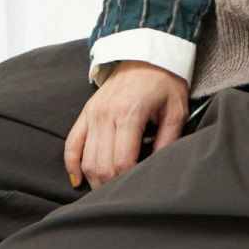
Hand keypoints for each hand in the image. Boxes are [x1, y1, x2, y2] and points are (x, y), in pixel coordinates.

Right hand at [64, 60, 188, 190]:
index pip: (121, 160)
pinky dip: (71, 164)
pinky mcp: (86, 112)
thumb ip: (168, 141)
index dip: (128, 180)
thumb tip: (159, 170)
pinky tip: (78, 180)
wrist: (147, 53)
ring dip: (93, 180)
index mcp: (129, 113)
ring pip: (85, 158)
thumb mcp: (176, 110)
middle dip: (111, 186)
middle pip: (100, 164)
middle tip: (124, 195)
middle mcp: (106, 114)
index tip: (138, 188)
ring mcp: (93, 113)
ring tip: (107, 192)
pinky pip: (72, 143)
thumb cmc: (165, 82)